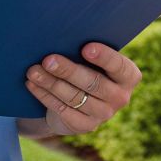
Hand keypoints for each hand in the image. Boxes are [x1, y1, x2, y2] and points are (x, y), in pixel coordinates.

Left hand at [25, 42, 140, 135]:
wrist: (81, 101)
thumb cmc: (89, 67)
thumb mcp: (95, 60)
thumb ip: (89, 51)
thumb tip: (64, 34)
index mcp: (129, 76)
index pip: (118, 66)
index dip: (103, 57)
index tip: (85, 48)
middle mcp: (120, 97)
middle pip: (92, 82)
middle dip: (68, 70)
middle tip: (48, 60)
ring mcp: (104, 114)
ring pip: (74, 97)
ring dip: (50, 83)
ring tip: (33, 71)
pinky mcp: (85, 126)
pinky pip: (63, 110)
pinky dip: (45, 96)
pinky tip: (32, 85)